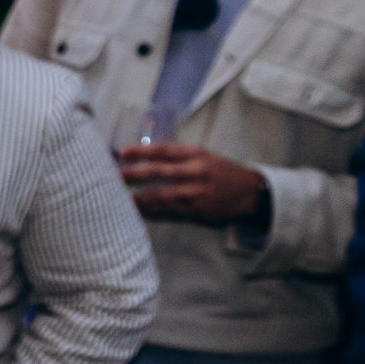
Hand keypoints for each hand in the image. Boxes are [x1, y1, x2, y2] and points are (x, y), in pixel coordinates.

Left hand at [117, 141, 266, 223]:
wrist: (250, 193)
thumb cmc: (222, 173)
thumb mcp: (203, 157)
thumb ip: (177, 158)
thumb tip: (142, 161)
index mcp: (196, 155)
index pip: (163, 150)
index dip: (140, 151)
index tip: (120, 153)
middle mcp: (195, 172)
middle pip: (157, 172)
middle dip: (132, 175)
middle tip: (113, 177)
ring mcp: (196, 193)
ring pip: (160, 196)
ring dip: (138, 199)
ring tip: (119, 200)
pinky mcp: (197, 210)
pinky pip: (169, 212)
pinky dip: (152, 213)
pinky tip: (138, 213)